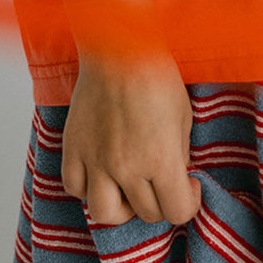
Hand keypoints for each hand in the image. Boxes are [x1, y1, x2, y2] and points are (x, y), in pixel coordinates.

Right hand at [61, 54, 201, 224]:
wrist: (119, 48)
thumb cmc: (156, 76)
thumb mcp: (183, 116)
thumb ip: (179, 155)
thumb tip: (175, 177)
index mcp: (160, 160)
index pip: (177, 212)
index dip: (188, 204)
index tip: (189, 187)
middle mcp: (126, 168)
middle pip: (145, 214)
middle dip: (161, 202)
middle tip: (163, 181)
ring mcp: (96, 161)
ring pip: (105, 214)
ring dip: (122, 207)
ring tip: (130, 188)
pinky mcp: (73, 148)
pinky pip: (75, 188)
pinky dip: (88, 188)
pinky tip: (102, 172)